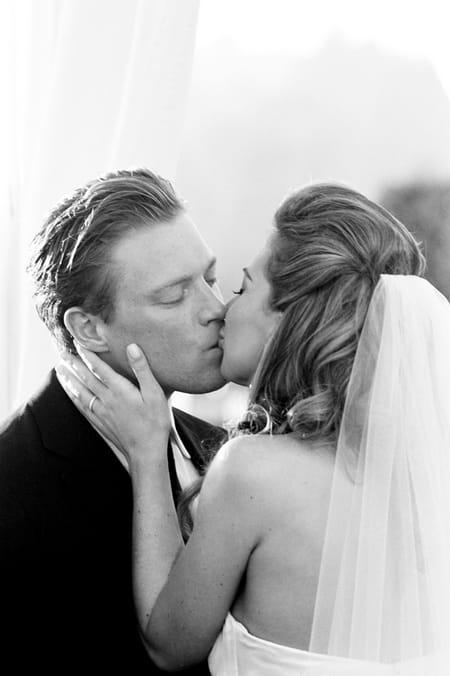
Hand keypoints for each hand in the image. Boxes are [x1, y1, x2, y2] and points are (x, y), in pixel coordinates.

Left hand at [56, 343, 170, 464]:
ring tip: (60, 370)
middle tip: (62, 353)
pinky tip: (70, 394)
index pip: (100, 368)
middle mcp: (107, 399)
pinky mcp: (100, 423)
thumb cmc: (155, 423)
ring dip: (69, 380)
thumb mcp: (155, 393)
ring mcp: (101, 412)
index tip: (79, 344)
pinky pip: (82, 407)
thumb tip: (132, 347)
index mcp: (120, 390)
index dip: (88, 355)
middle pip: (86, 378)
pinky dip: (73, 398)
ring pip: (80, 392)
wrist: (146, 452)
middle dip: (74, 364)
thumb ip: (142, 369)